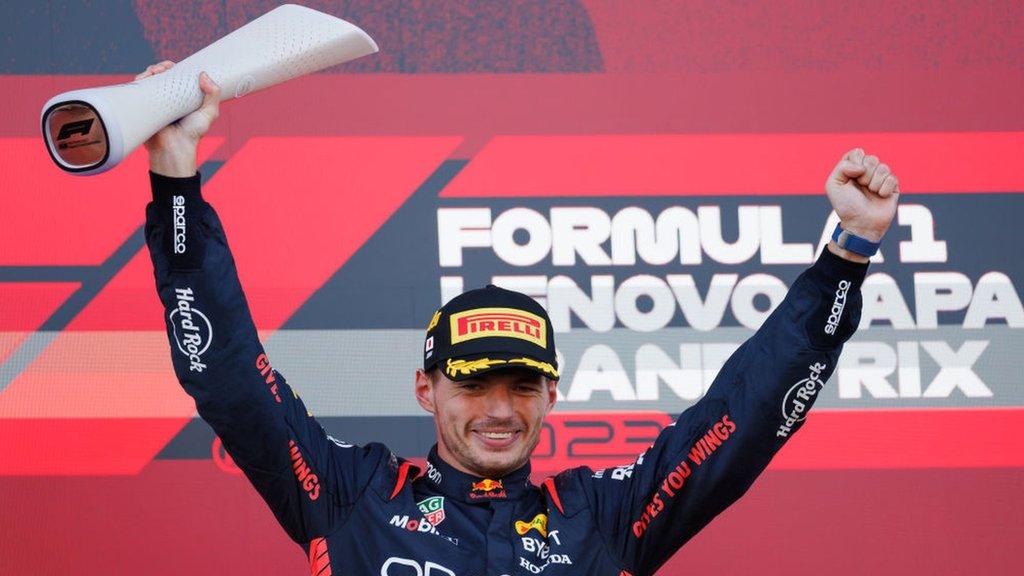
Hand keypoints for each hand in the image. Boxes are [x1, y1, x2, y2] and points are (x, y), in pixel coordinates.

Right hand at [137, 61, 220, 176]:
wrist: (173, 149)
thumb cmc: (192, 134)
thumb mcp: (209, 113)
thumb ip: (213, 95)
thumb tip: (203, 74)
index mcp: (184, 97)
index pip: (178, 77)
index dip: (175, 68)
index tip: (173, 66)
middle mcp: (169, 98)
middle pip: (162, 76)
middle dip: (160, 68)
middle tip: (161, 69)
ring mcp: (156, 102)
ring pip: (149, 81)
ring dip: (148, 72)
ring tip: (152, 73)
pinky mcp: (144, 107)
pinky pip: (138, 91)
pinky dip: (138, 82)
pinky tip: (141, 79)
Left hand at [824, 148, 899, 261]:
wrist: (861, 224)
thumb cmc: (846, 206)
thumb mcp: (833, 185)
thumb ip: (842, 167)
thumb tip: (861, 166)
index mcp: (852, 169)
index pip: (857, 152)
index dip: (855, 162)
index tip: (851, 176)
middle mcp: (867, 172)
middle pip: (872, 158)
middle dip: (865, 174)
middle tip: (861, 187)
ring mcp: (880, 179)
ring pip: (883, 167)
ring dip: (874, 183)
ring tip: (871, 193)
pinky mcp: (893, 187)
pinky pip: (892, 178)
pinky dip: (884, 189)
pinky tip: (880, 197)